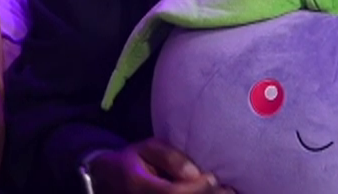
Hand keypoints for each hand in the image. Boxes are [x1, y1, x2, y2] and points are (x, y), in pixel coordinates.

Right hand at [83, 139, 233, 193]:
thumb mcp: (147, 148)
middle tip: (230, 191)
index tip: (214, 178)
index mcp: (138, 185)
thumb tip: (195, 173)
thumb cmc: (133, 160)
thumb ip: (171, 158)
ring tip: (226, 193)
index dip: (197, 189)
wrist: (108, 182)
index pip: (173, 193)